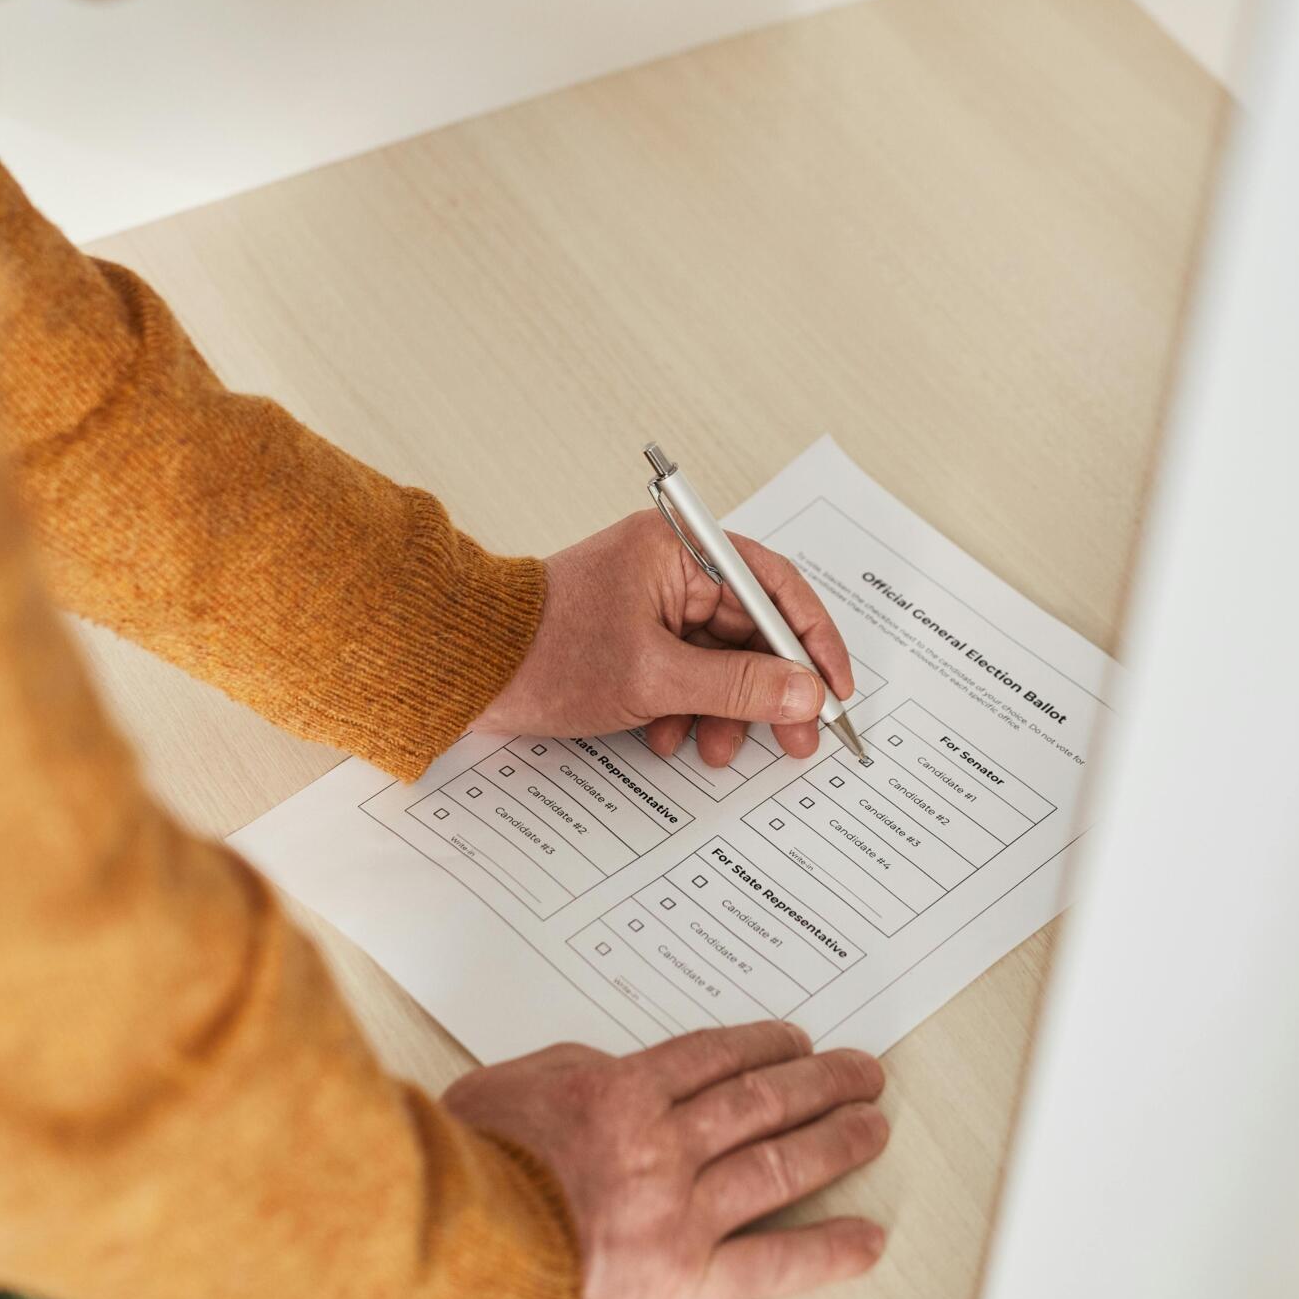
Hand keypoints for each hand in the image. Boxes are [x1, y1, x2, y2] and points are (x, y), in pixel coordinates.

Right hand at [445, 1023, 889, 1298]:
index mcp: (618, 1094)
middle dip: (818, 1083)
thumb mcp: (509, 1089)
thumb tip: (610, 1071)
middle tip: (858, 1072)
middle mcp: (660, 1147)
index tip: (792, 1042)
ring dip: (834, 1142)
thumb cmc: (465, 1173)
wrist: (450, 1254)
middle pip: (759, 1101)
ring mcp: (678, 1214)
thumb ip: (572, 1073)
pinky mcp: (686, 1281)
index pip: (712, 1057)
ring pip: (777, 1163)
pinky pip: (774, 1261)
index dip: (762, 1045)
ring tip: (871, 1127)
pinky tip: (866, 1237)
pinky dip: (827, 1249)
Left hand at [476, 510, 857, 766]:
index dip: (813, 642)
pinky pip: (683, 670)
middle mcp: (670, 565)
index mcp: (679, 549)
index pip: (775, 587)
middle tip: (796, 739)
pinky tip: (667, 738)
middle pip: (750, 629)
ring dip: (724, 708)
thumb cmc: (544, 654)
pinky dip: (686, 708)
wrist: (462, 668)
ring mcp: (650, 600)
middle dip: (768, 690)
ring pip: (718, 658)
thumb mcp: (655, 679)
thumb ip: (738, 686)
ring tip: (714, 749)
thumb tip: (805, 694)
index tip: (835, 691)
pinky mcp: (631, 633)